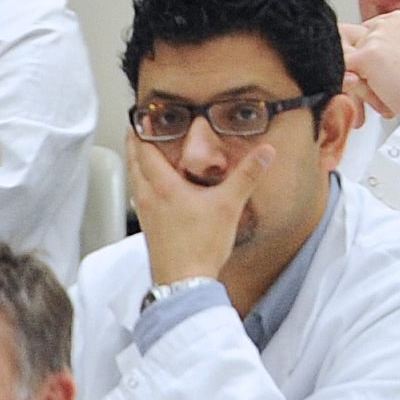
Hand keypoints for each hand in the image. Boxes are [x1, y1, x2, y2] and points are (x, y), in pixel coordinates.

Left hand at [125, 124, 267, 290]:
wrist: (184, 282)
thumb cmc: (200, 246)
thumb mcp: (229, 205)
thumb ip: (247, 175)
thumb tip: (265, 152)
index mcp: (163, 187)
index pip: (144, 152)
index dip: (141, 132)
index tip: (141, 117)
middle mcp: (149, 198)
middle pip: (134, 164)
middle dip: (134, 144)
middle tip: (136, 129)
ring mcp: (146, 214)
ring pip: (135, 181)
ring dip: (136, 164)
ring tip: (143, 155)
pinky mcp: (150, 228)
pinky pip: (141, 197)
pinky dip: (143, 183)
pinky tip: (154, 190)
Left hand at [338, 11, 399, 121]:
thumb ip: (378, 49)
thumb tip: (346, 58)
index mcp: (397, 19)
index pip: (360, 34)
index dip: (362, 57)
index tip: (378, 77)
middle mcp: (386, 22)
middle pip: (347, 43)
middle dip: (354, 69)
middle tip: (377, 90)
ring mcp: (376, 37)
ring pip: (343, 58)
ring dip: (356, 82)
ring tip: (381, 97)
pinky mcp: (366, 55)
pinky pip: (342, 74)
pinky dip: (355, 92)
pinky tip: (379, 100)